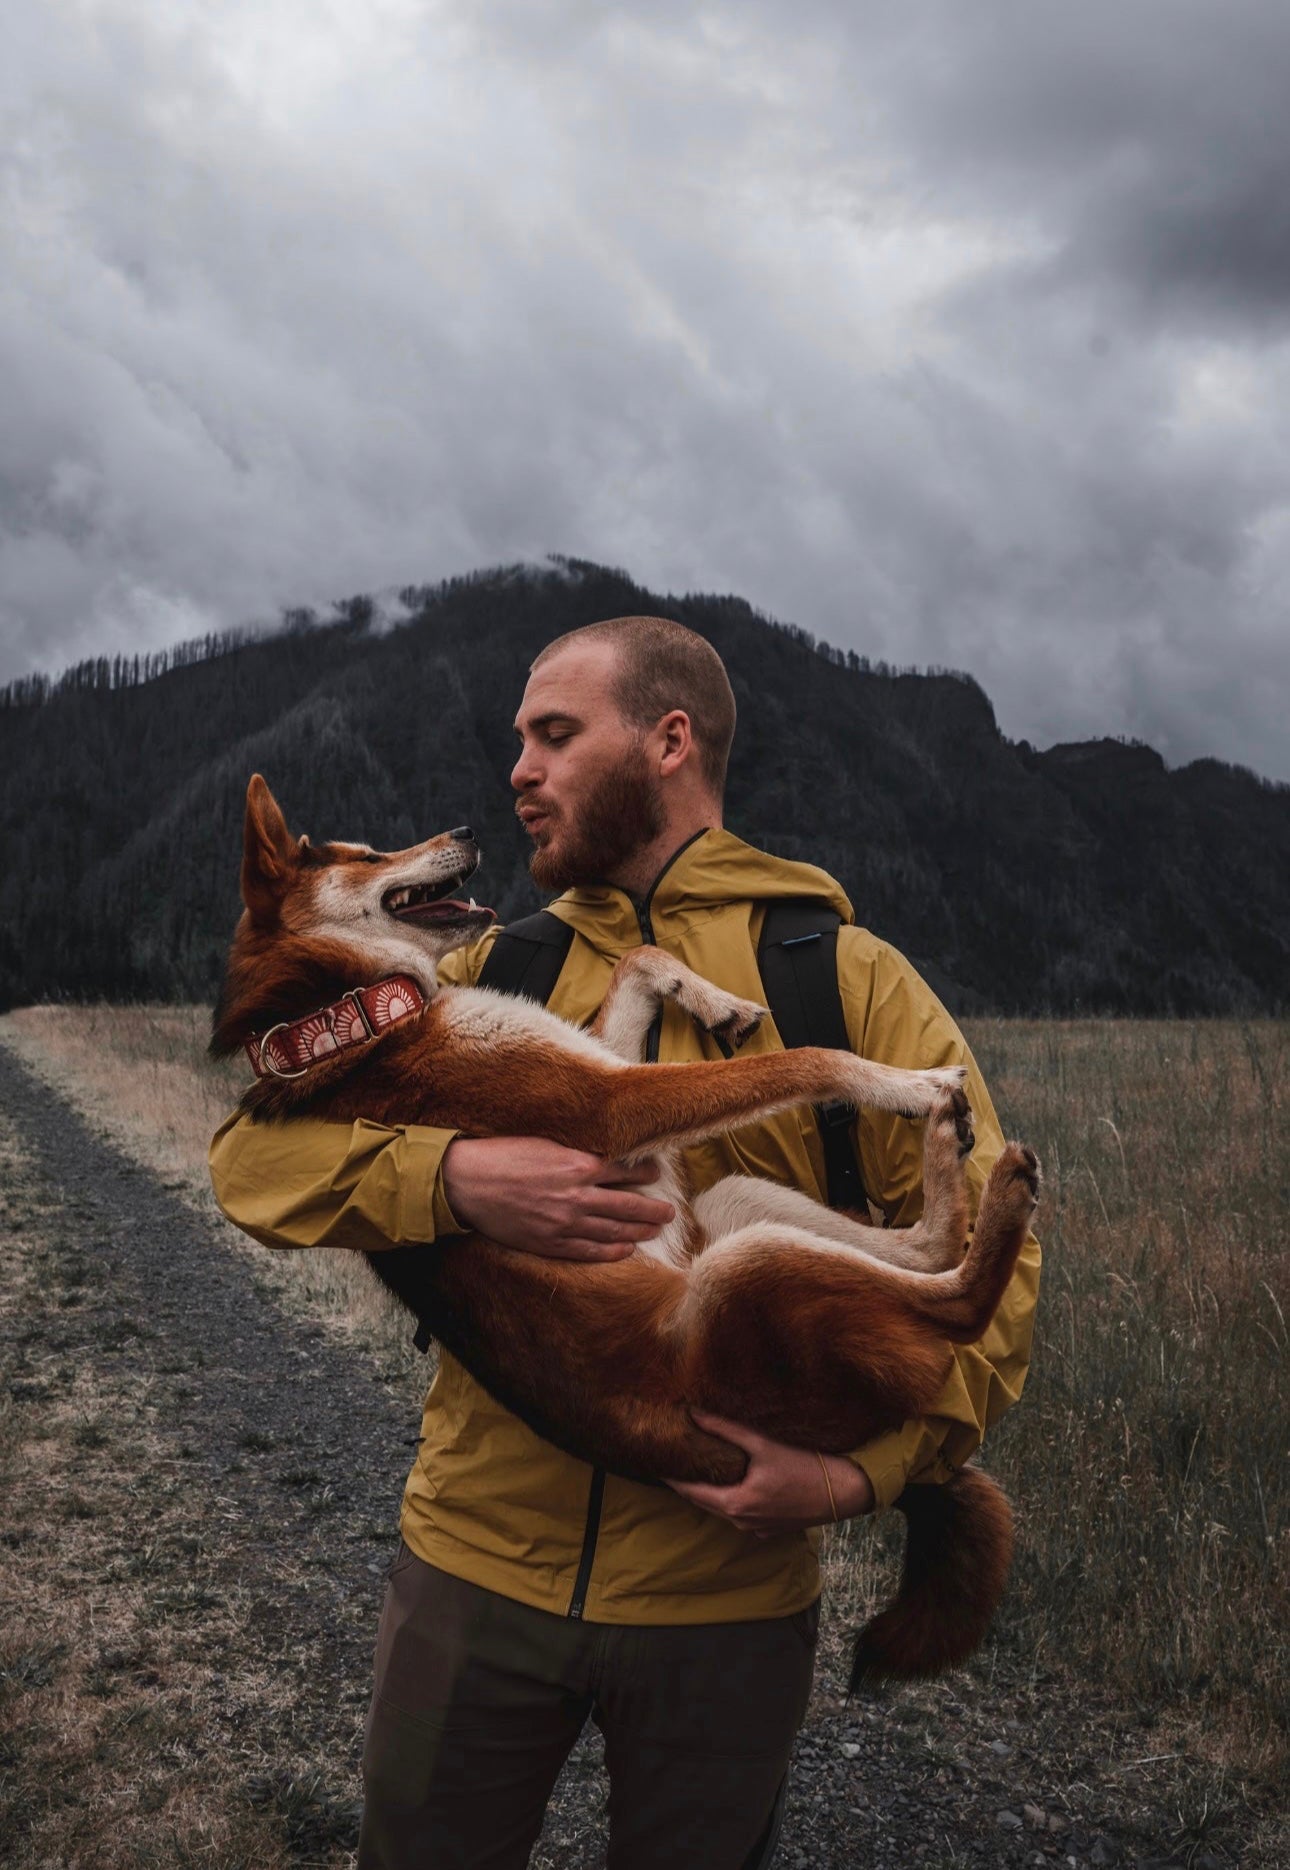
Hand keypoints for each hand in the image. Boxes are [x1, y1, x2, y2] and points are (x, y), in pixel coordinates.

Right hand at [441, 1136, 673, 1260]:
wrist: (467, 1182)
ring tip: (655, 1231)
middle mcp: (577, 1196)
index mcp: (577, 1165)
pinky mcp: (550, 1242)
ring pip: (613, 1231)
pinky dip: (612, 1252)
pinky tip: (626, 1250)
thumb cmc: (502, 1155)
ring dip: (639, 1232)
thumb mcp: (545, 1143)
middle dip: (652, 1210)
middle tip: (670, 1212)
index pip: (625, 1170)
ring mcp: (565, 1223)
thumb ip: (575, 1152)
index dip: (645, 1172)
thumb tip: (601, 1155)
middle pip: (628, 1206)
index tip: (656, 1173)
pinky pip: (589, 1251)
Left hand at [667, 1412, 873, 1535]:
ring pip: (722, 1509)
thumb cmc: (804, 1465)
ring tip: (696, 1467)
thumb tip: (693, 1413)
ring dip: (709, 1491)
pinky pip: (741, 1515)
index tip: (654, 1461)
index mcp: (735, 1504)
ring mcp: (756, 1529)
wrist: (843, 1491)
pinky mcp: (770, 1530)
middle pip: (704, 1502)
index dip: (671, 1476)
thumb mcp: (763, 1444)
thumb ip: (726, 1429)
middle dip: (686, 1483)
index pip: (690, 1491)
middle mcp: (742, 1522)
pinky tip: (732, 1481)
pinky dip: (731, 1499)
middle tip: (671, 1461)